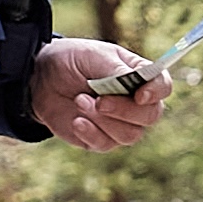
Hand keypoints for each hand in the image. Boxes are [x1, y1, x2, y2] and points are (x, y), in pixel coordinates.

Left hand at [33, 38, 171, 148]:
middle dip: (124, 110)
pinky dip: (90, 133)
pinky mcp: (100, 139)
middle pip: (150, 116)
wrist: (40, 78)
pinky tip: (76, 120)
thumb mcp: (94, 56)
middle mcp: (135, 103)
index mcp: (140, 77)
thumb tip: (138, 83)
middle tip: (99, 101)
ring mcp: (119, 123)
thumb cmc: (72, 60)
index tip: (140, 95)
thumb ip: (117, 70)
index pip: (162, 87)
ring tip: (79, 101)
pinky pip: (106, 145)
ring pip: (130, 135)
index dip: (156, 93)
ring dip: (102, 120)